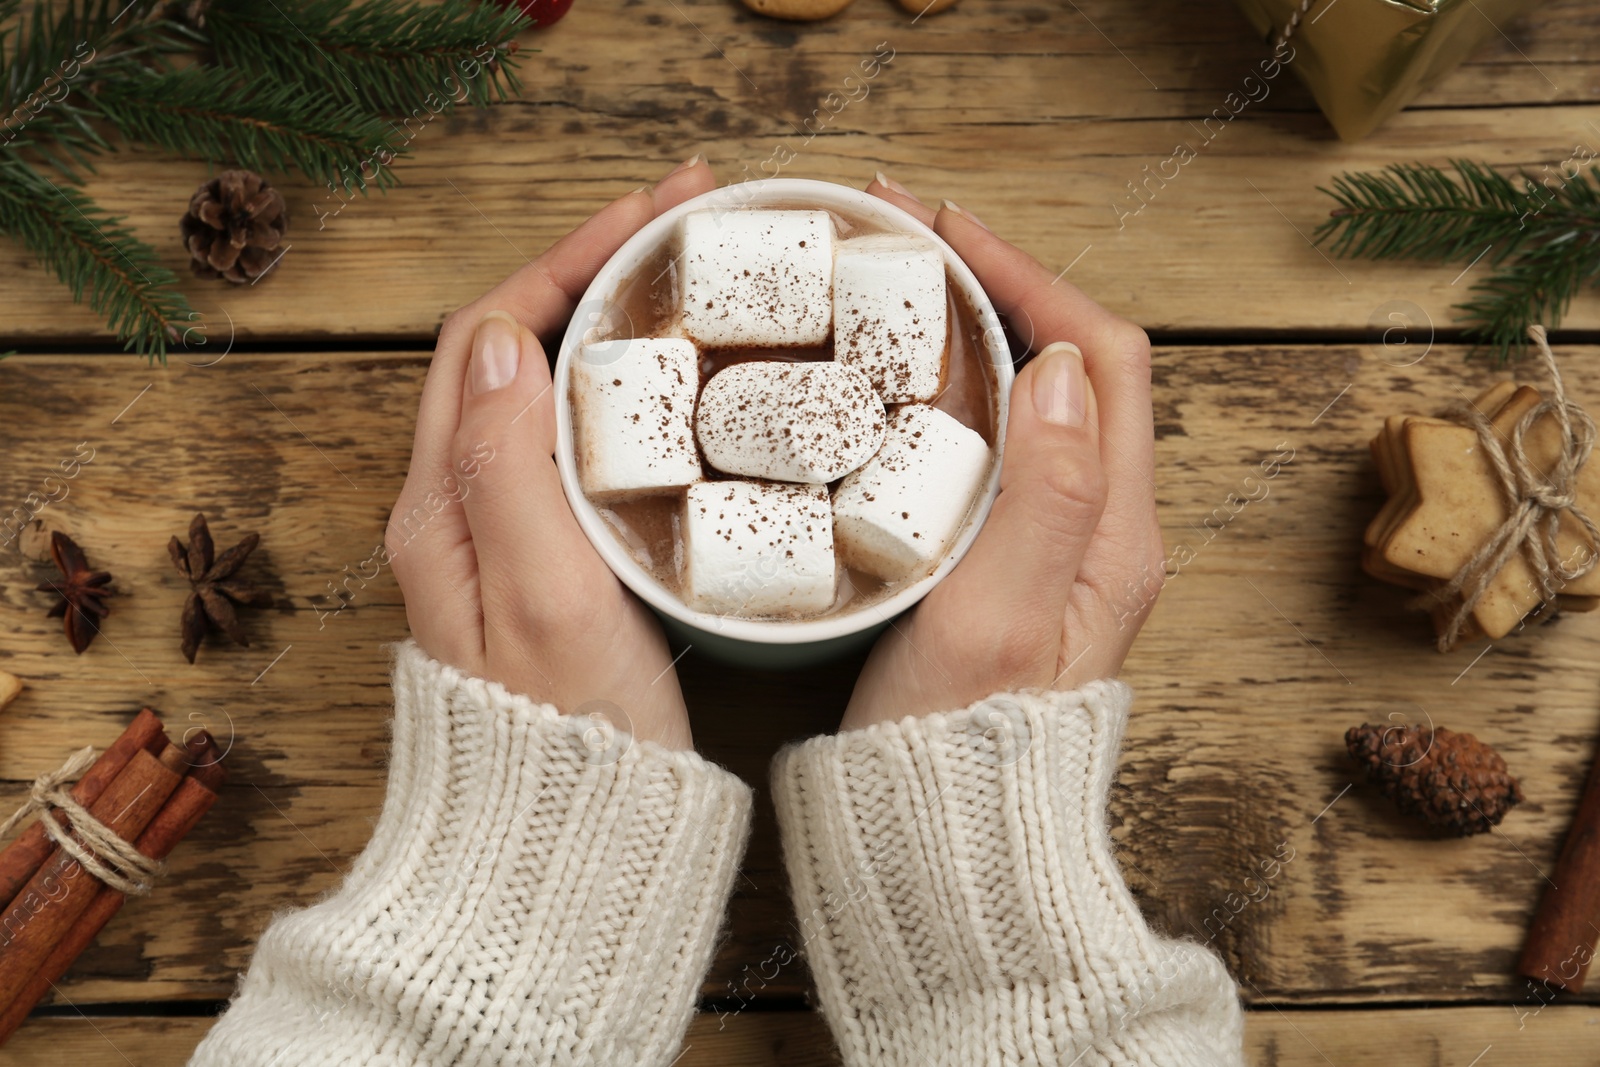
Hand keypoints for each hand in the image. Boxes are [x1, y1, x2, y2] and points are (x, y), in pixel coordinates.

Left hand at [386, 157, 716, 750]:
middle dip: (595, 266)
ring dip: (611, 318)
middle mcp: (463, 508)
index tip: (651, 217)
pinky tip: (686, 386)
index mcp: (446, 505)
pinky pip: (581, 442)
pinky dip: (629, 388)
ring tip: (691, 275)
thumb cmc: (566, 741)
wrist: (566, 847)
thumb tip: (499, 340)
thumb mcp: (544, 597)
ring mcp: (507, 534)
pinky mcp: (553, 562)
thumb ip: (510, 468)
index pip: (489, 334)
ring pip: (551, 387)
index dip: (566, 261)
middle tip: (688, 218)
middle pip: (516, 345)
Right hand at [841, 175, 1163, 730]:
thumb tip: (1059, 363)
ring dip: (975, 332)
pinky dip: (949, 393)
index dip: (1030, 276)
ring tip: (893, 291)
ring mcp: (1056, 549)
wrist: (945, 847)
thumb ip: (1044, 494)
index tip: (942, 233)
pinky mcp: (1008, 568)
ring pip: (1034, 402)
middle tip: (904, 241)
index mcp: (1114, 531)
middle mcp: (1100, 530)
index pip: (1101, 357)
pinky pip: (995, 448)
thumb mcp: (997, 619)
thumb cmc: (960, 749)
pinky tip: (887, 390)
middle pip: (1074, 365)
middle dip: (999, 284)